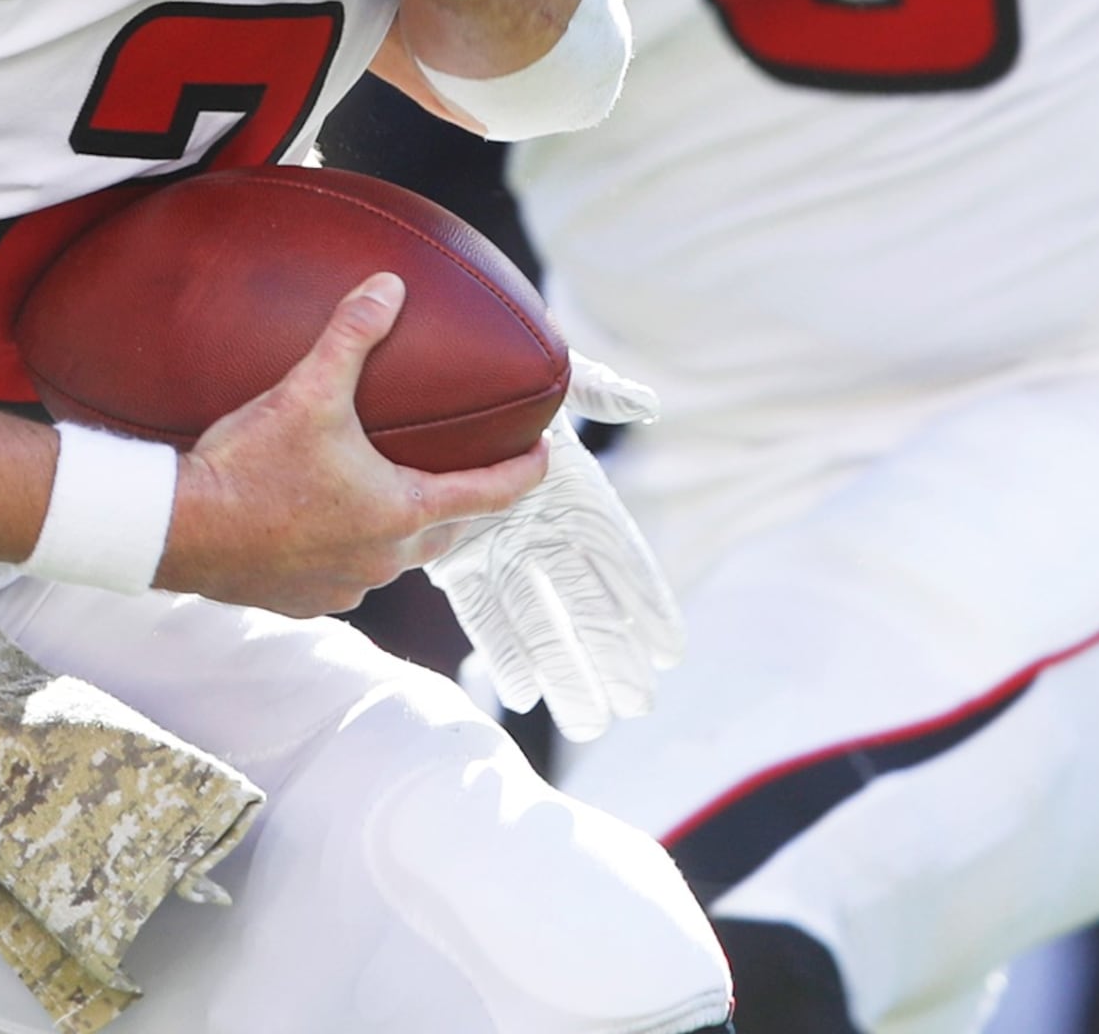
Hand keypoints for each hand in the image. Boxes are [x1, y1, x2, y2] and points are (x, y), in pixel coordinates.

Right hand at [154, 275, 548, 617]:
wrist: (179, 529)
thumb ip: (353, 335)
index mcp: (401, 511)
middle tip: (469, 472)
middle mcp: (384, 559)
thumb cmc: (249, 465)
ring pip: (394, 557)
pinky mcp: (307, 602)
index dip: (524, 472)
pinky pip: (346, 576)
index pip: (489, 495)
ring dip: (399, 528)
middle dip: (463, 502)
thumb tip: (390, 287)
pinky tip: (325, 526)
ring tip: (389, 494)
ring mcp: (346, 587)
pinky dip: (349, 550)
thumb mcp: (306, 391)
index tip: (544, 454)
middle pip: (446, 530)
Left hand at [425, 357, 681, 739]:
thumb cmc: (501, 378)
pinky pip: (484, 612)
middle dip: (610, 655)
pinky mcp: (459, 557)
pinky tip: (521, 693)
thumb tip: (641, 403)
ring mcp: (504, 550)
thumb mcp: (555, 381)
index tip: (670, 649)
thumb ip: (595, 390)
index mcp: (576, 498)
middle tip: (637, 705)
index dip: (645, 603)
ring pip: (540, 620)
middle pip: (586, 605)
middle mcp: (545, 533)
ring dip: (563, 668)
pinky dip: (504, 650)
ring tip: (589, 721)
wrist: (428, 388)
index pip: (619, 560)